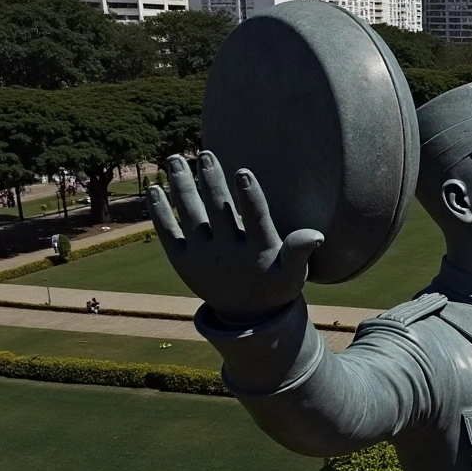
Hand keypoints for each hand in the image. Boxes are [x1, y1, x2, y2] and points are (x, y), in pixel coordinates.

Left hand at [147, 151, 323, 323]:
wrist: (245, 316)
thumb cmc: (274, 282)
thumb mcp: (294, 273)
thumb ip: (300, 251)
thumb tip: (316, 234)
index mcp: (259, 252)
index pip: (255, 219)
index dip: (250, 196)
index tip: (243, 172)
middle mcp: (229, 254)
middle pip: (219, 211)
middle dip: (211, 181)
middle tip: (205, 154)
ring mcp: (203, 258)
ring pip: (191, 216)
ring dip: (182, 186)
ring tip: (175, 159)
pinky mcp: (182, 262)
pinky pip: (168, 233)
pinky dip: (160, 212)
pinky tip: (155, 188)